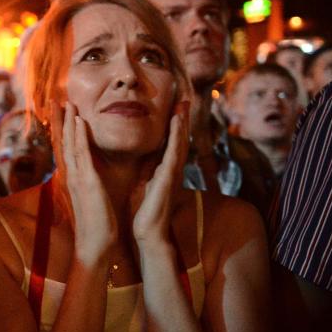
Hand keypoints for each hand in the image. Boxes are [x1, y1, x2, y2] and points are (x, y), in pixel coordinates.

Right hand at [49, 100, 116, 266]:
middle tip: (54, 100)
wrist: (96, 244)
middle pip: (61, 142)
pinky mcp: (87, 182)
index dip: (61, 130)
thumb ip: (90, 185)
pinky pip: (81, 154)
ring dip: (67, 122)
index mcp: (73, 178)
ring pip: (69, 144)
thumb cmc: (97, 224)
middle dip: (58, 121)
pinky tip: (78, 122)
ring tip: (66, 103)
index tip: (59, 113)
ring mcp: (77, 178)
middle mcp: (71, 175)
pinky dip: (79, 136)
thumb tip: (91, 176)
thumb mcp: (92, 199)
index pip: (65, 149)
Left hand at [131, 101, 188, 245]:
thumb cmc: (147, 211)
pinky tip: (177, 123)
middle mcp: (172, 170)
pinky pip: (174, 153)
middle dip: (182, 121)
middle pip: (179, 140)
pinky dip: (176, 136)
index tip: (175, 109)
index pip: (171, 144)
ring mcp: (173, 173)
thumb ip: (151, 173)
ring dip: (181, 124)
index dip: (174, 127)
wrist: (149, 231)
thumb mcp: (148, 185)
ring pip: (179, 143)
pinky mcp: (169, 178)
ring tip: (182, 106)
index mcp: (165, 171)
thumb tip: (149, 163)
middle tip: (184, 100)